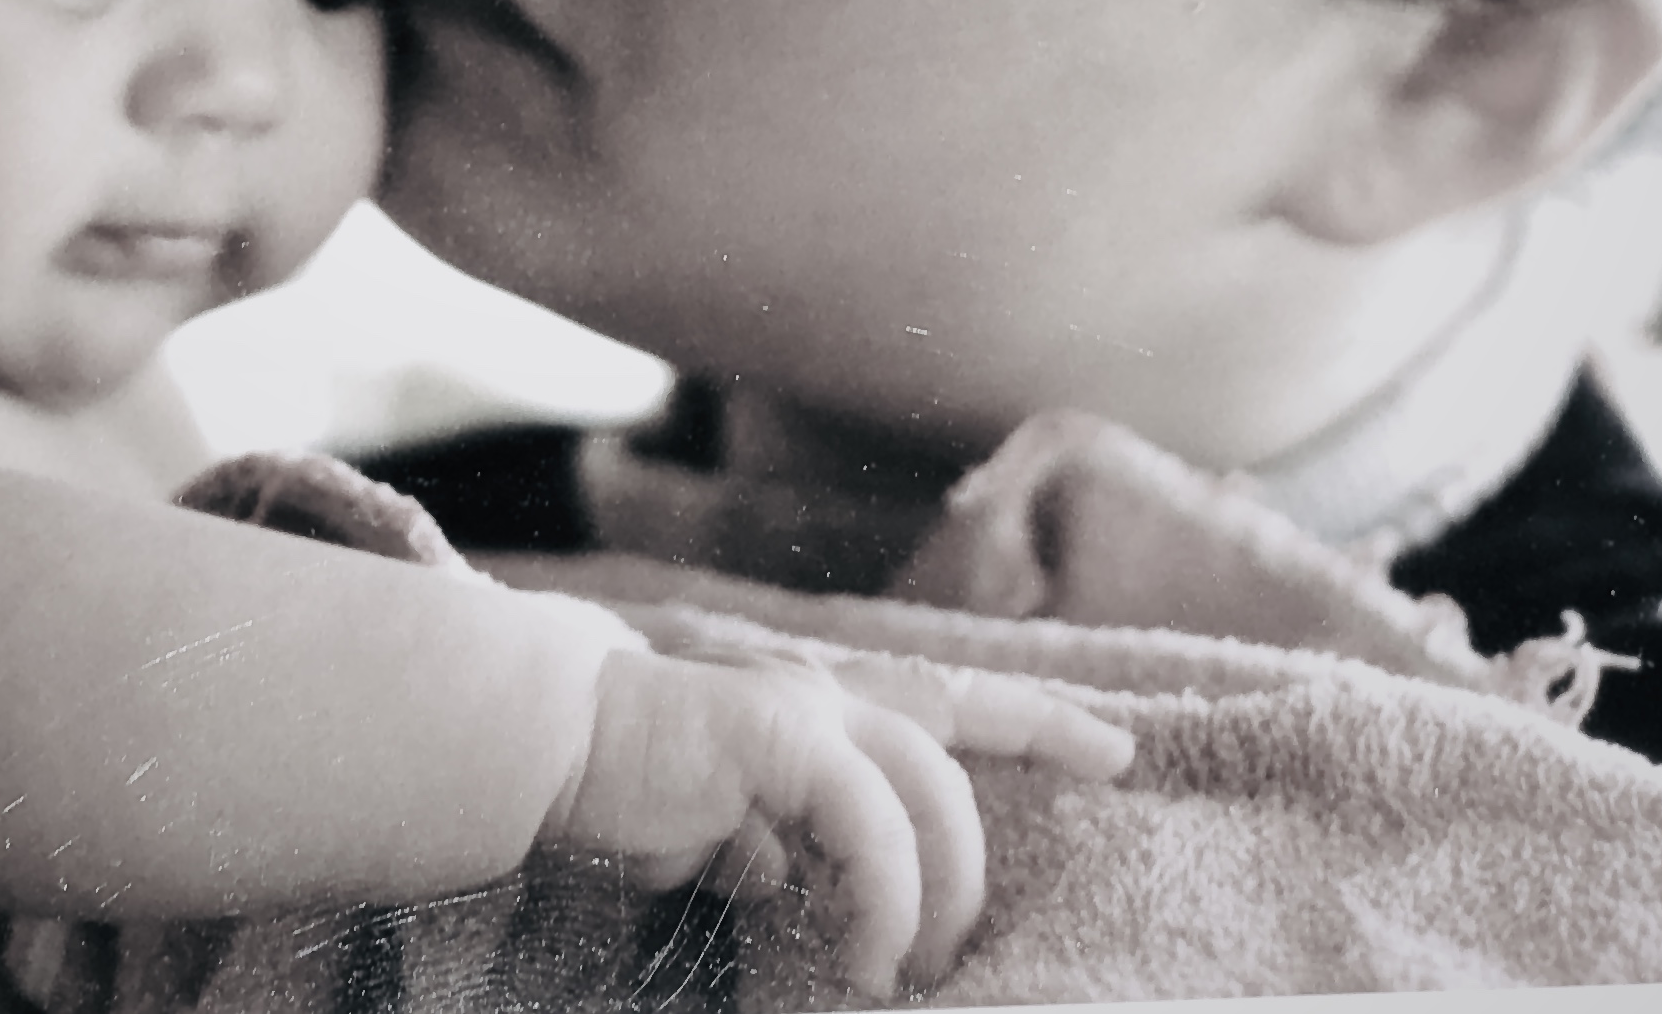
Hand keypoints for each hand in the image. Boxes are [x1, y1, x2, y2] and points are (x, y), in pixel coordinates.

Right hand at [543, 645, 1131, 996]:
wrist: (547, 745)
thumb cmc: (622, 786)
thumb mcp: (722, 830)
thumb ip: (773, 846)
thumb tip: (791, 884)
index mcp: (817, 704)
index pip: (950, 701)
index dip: (1036, 720)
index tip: (1115, 747)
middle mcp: (824, 690)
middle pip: (955, 738)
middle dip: (992, 833)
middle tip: (960, 952)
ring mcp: (806, 705)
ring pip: (927, 791)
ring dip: (934, 896)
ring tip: (906, 972)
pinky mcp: (782, 737)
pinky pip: (868, 828)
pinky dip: (880, 902)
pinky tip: (860, 960)